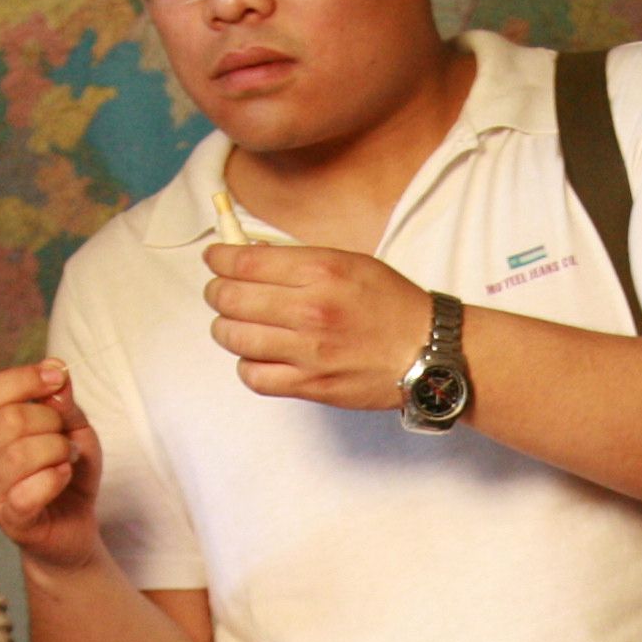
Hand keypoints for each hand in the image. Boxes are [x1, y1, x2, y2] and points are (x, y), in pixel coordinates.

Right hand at [0, 360, 106, 568]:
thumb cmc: (65, 471)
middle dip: (50, 421)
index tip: (56, 378)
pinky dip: (54, 478)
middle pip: (8, 419)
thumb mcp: (73, 427)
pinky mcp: (9, 518)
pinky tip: (63, 476)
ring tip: (68, 459)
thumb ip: (62, 400)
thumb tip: (53, 367)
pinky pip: (27, 492)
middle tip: (66, 436)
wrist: (73, 525)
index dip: (25, 379)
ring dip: (57, 450)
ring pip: (18, 454)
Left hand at [203, 242, 435, 409]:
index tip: (213, 259)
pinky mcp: (311, 386)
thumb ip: (300, 259)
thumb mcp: (350, 262)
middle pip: (231, 299)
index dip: (218, 259)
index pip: (245, 261)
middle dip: (216, 292)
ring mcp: (308, 351)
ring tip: (234, 324)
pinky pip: (254, 376)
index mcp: (320, 270)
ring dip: (226, 328)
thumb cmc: (390, 304)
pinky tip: (255, 355)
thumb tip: (250, 256)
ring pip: (234, 338)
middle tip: (219, 292)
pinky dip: (246, 364)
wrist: (428, 351)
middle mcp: (310, 310)